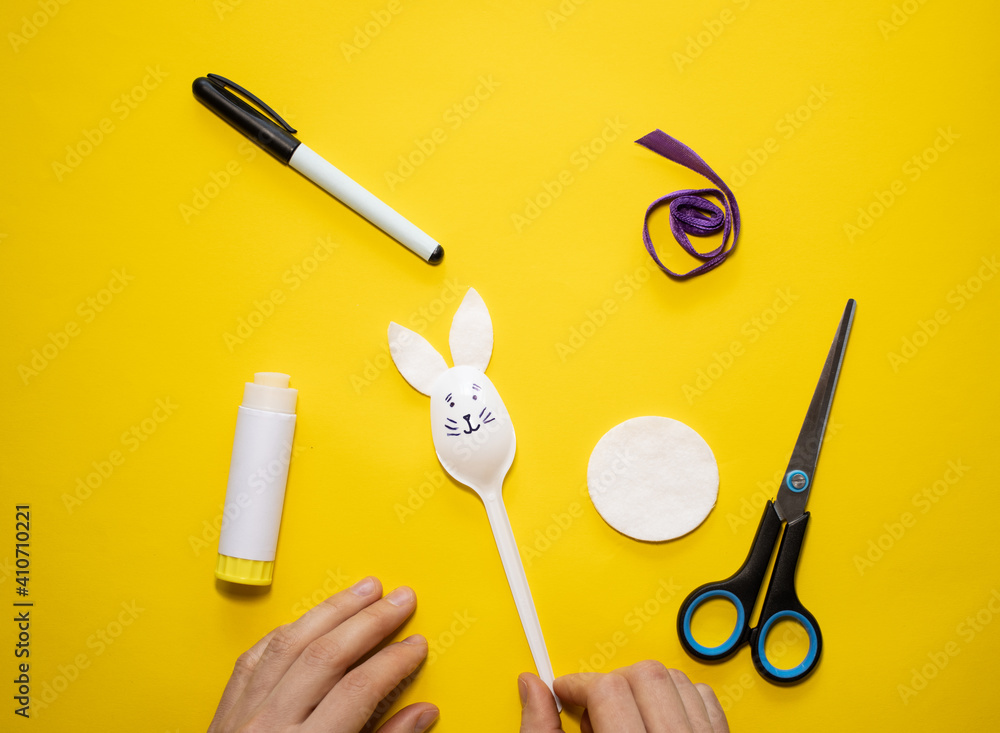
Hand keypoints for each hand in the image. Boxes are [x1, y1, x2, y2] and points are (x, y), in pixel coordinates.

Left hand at [209, 577, 438, 732]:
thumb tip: (422, 714)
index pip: (358, 691)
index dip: (393, 662)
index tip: (417, 645)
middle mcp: (269, 729)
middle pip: (326, 656)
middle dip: (370, 621)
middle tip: (402, 598)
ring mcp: (242, 716)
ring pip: (290, 643)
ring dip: (331, 609)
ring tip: (363, 590)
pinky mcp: (224, 712)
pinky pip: (256, 657)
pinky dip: (287, 632)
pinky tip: (309, 619)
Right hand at [519, 661, 727, 732]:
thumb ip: (541, 732)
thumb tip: (530, 688)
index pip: (609, 691)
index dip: (579, 683)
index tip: (565, 691)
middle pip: (645, 677)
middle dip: (612, 684)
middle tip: (592, 710)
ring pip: (677, 682)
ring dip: (645, 689)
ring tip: (624, 718)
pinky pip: (706, 702)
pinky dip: (678, 701)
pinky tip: (656, 720)